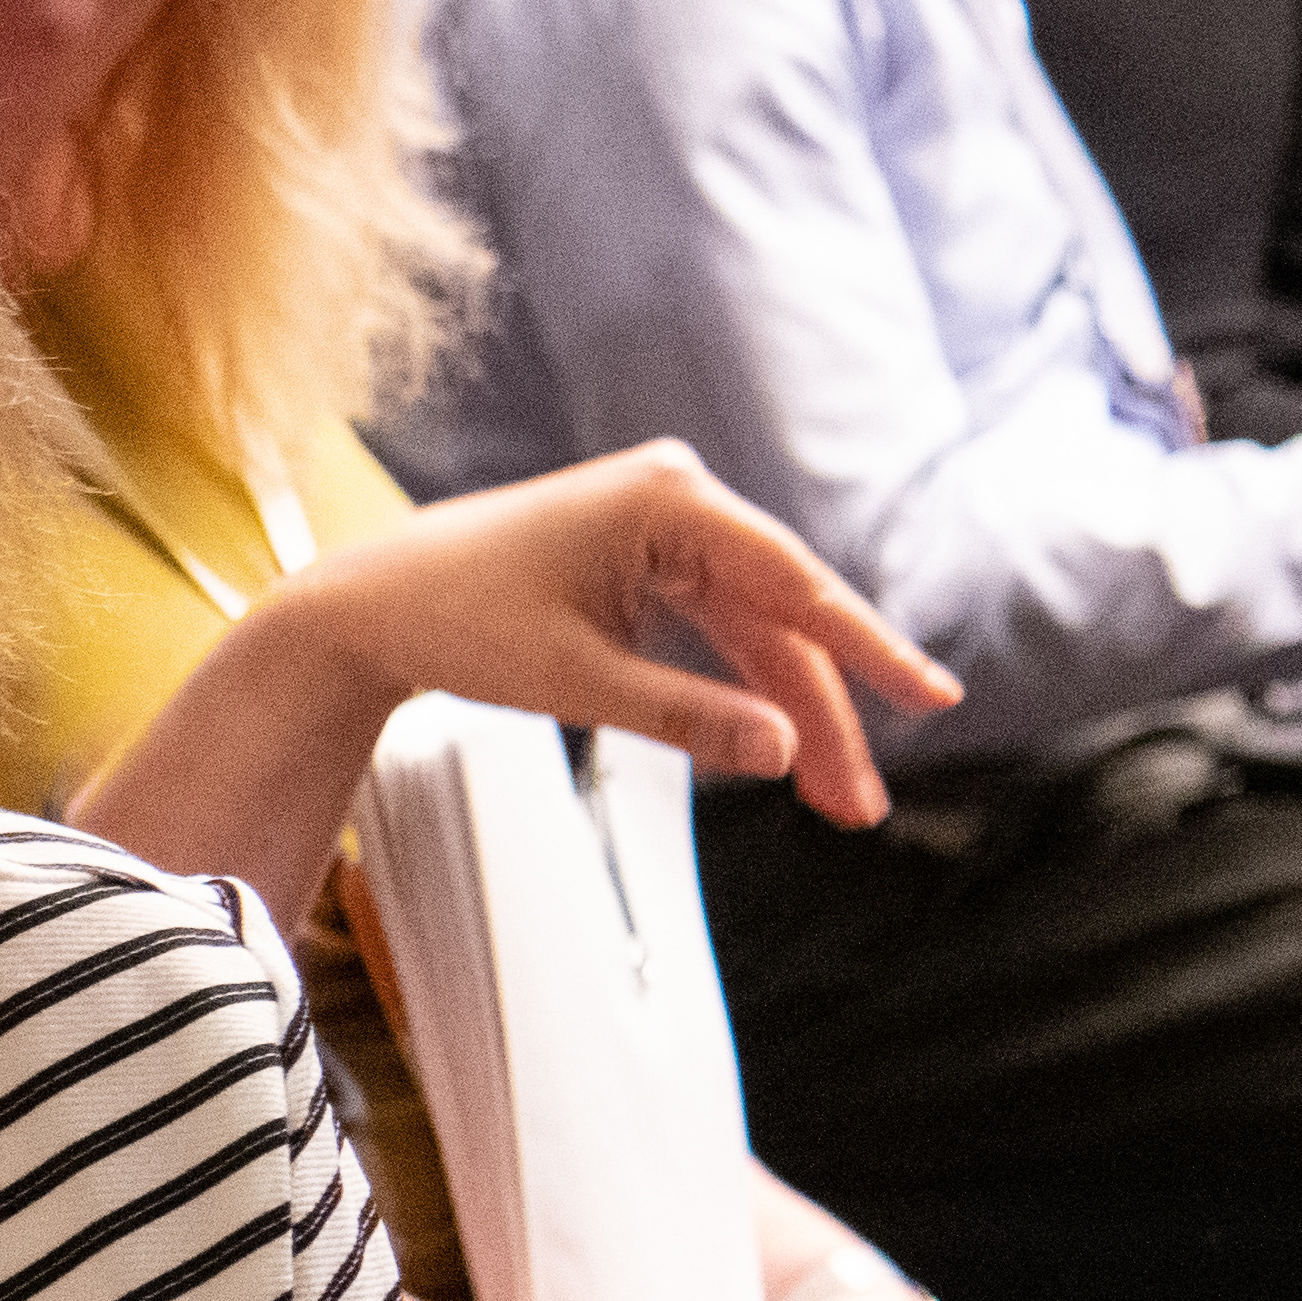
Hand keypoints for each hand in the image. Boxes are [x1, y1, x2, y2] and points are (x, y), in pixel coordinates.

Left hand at [264, 440, 946, 829]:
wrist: (370, 605)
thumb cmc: (452, 621)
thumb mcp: (573, 681)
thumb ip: (682, 715)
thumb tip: (779, 750)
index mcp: (668, 501)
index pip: (794, 584)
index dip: (869, 649)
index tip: (931, 697)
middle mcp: (678, 498)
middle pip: (783, 619)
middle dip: (824, 714)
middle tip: (859, 803)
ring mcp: (667, 526)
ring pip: (757, 633)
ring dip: (792, 713)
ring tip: (832, 799)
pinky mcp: (650, 558)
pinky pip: (720, 629)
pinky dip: (744, 690)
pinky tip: (778, 748)